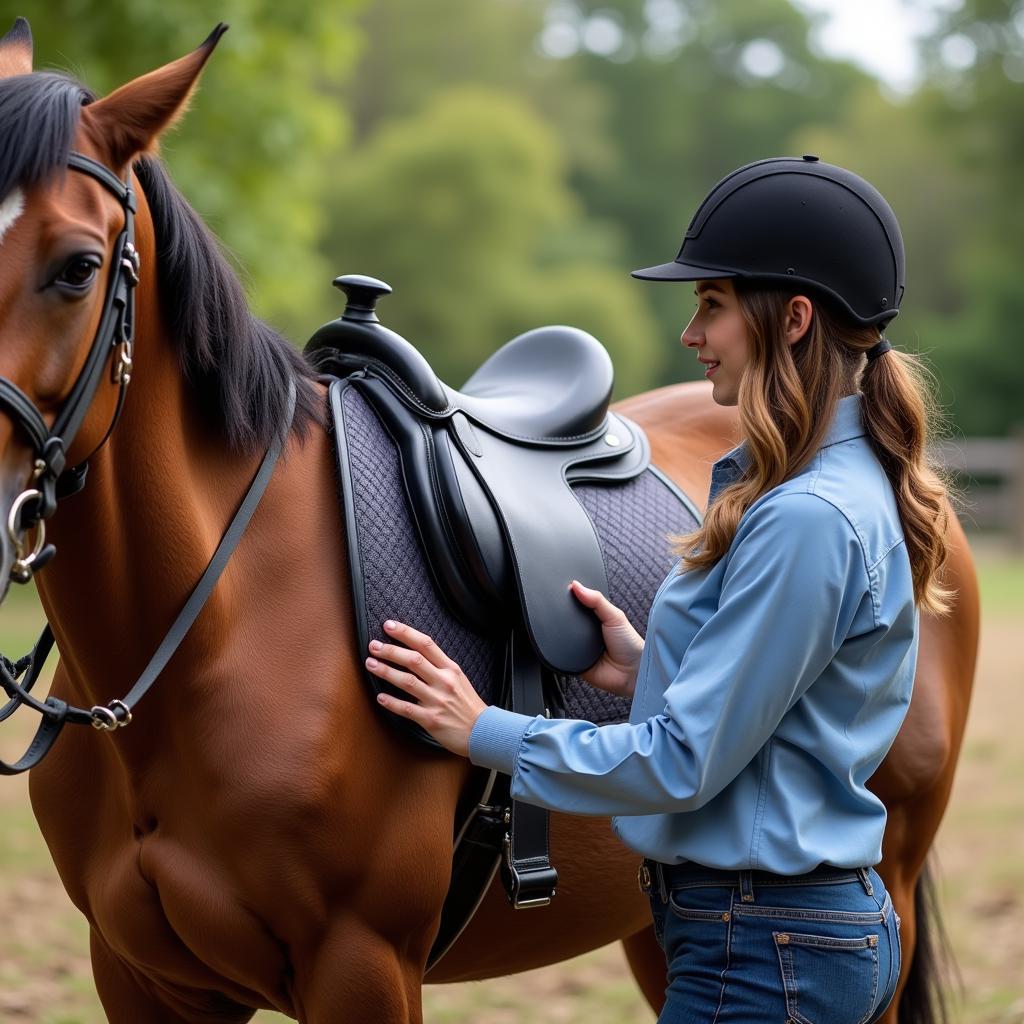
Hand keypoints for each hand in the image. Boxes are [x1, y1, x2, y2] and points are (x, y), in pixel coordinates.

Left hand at [366, 620, 487, 756]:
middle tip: (374, 646)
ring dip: (386, 671)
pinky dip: (391, 702)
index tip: (389, 625)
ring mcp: (437, 700)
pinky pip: (406, 709)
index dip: (406, 633)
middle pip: (413, 660)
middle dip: (390, 650)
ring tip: (371, 664)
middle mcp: (443, 681)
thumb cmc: (468, 705)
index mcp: (450, 669)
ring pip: (407, 681)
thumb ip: (439, 667)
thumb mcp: (459, 679)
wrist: (483, 731)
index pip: (426, 644)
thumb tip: (415, 654)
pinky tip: (380, 697)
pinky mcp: (430, 719)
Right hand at [569, 580, 643, 697]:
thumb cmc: (630, 645)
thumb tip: (577, 585)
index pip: (579, 604)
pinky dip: (562, 649)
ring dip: (563, 633)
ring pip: (561, 636)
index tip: (564, 588)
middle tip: (564, 609)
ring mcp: (579, 647)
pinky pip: (561, 654)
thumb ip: (597, 600)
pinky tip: (566, 644)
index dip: (572, 597)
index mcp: (596, 619)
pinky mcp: (573, 662)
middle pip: (568, 620)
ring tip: (568, 629)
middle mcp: (586, 632)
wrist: (631, 673)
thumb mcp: (615, 616)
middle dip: (565, 616)